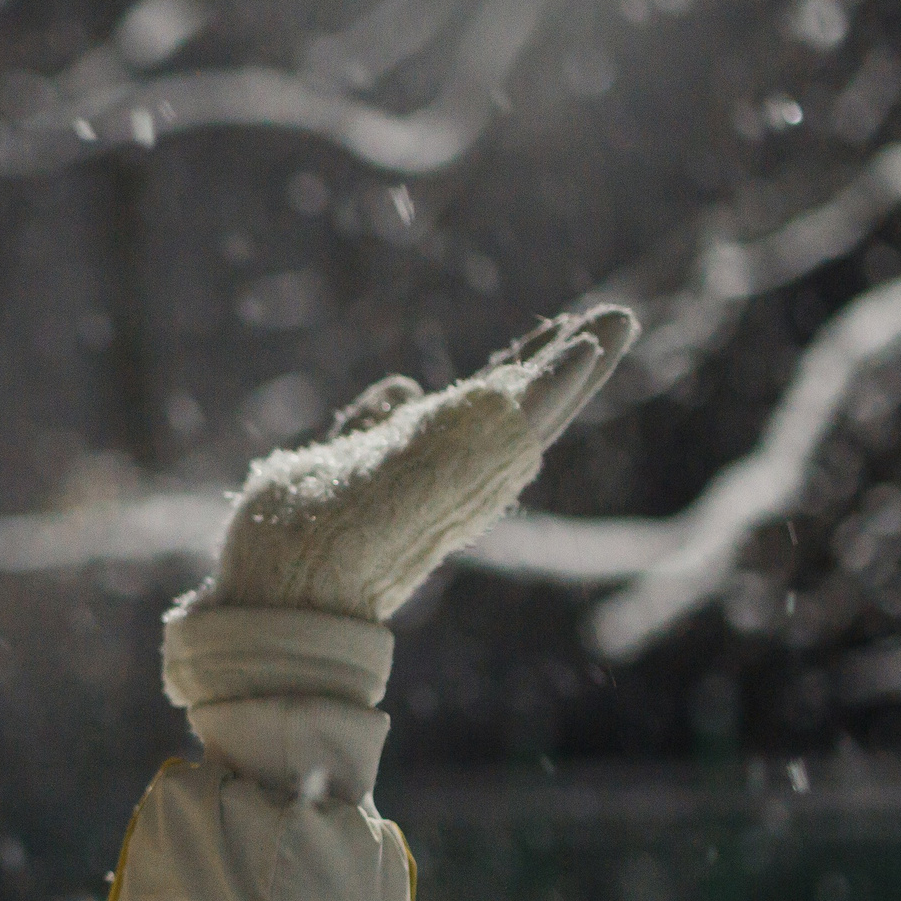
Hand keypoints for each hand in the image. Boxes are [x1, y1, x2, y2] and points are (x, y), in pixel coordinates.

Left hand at [177, 306, 640, 622]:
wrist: (282, 585)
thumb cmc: (294, 542)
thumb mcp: (336, 464)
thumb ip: (368, 426)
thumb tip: (401, 385)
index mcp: (427, 466)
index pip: (487, 409)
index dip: (521, 369)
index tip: (554, 329)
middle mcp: (454, 473)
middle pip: (526, 407)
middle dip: (572, 362)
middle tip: (617, 315)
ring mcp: (461, 475)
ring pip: (537, 413)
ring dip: (578, 364)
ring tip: (618, 318)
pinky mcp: (461, 476)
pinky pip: (517, 425)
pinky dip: (553, 387)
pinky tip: (585, 352)